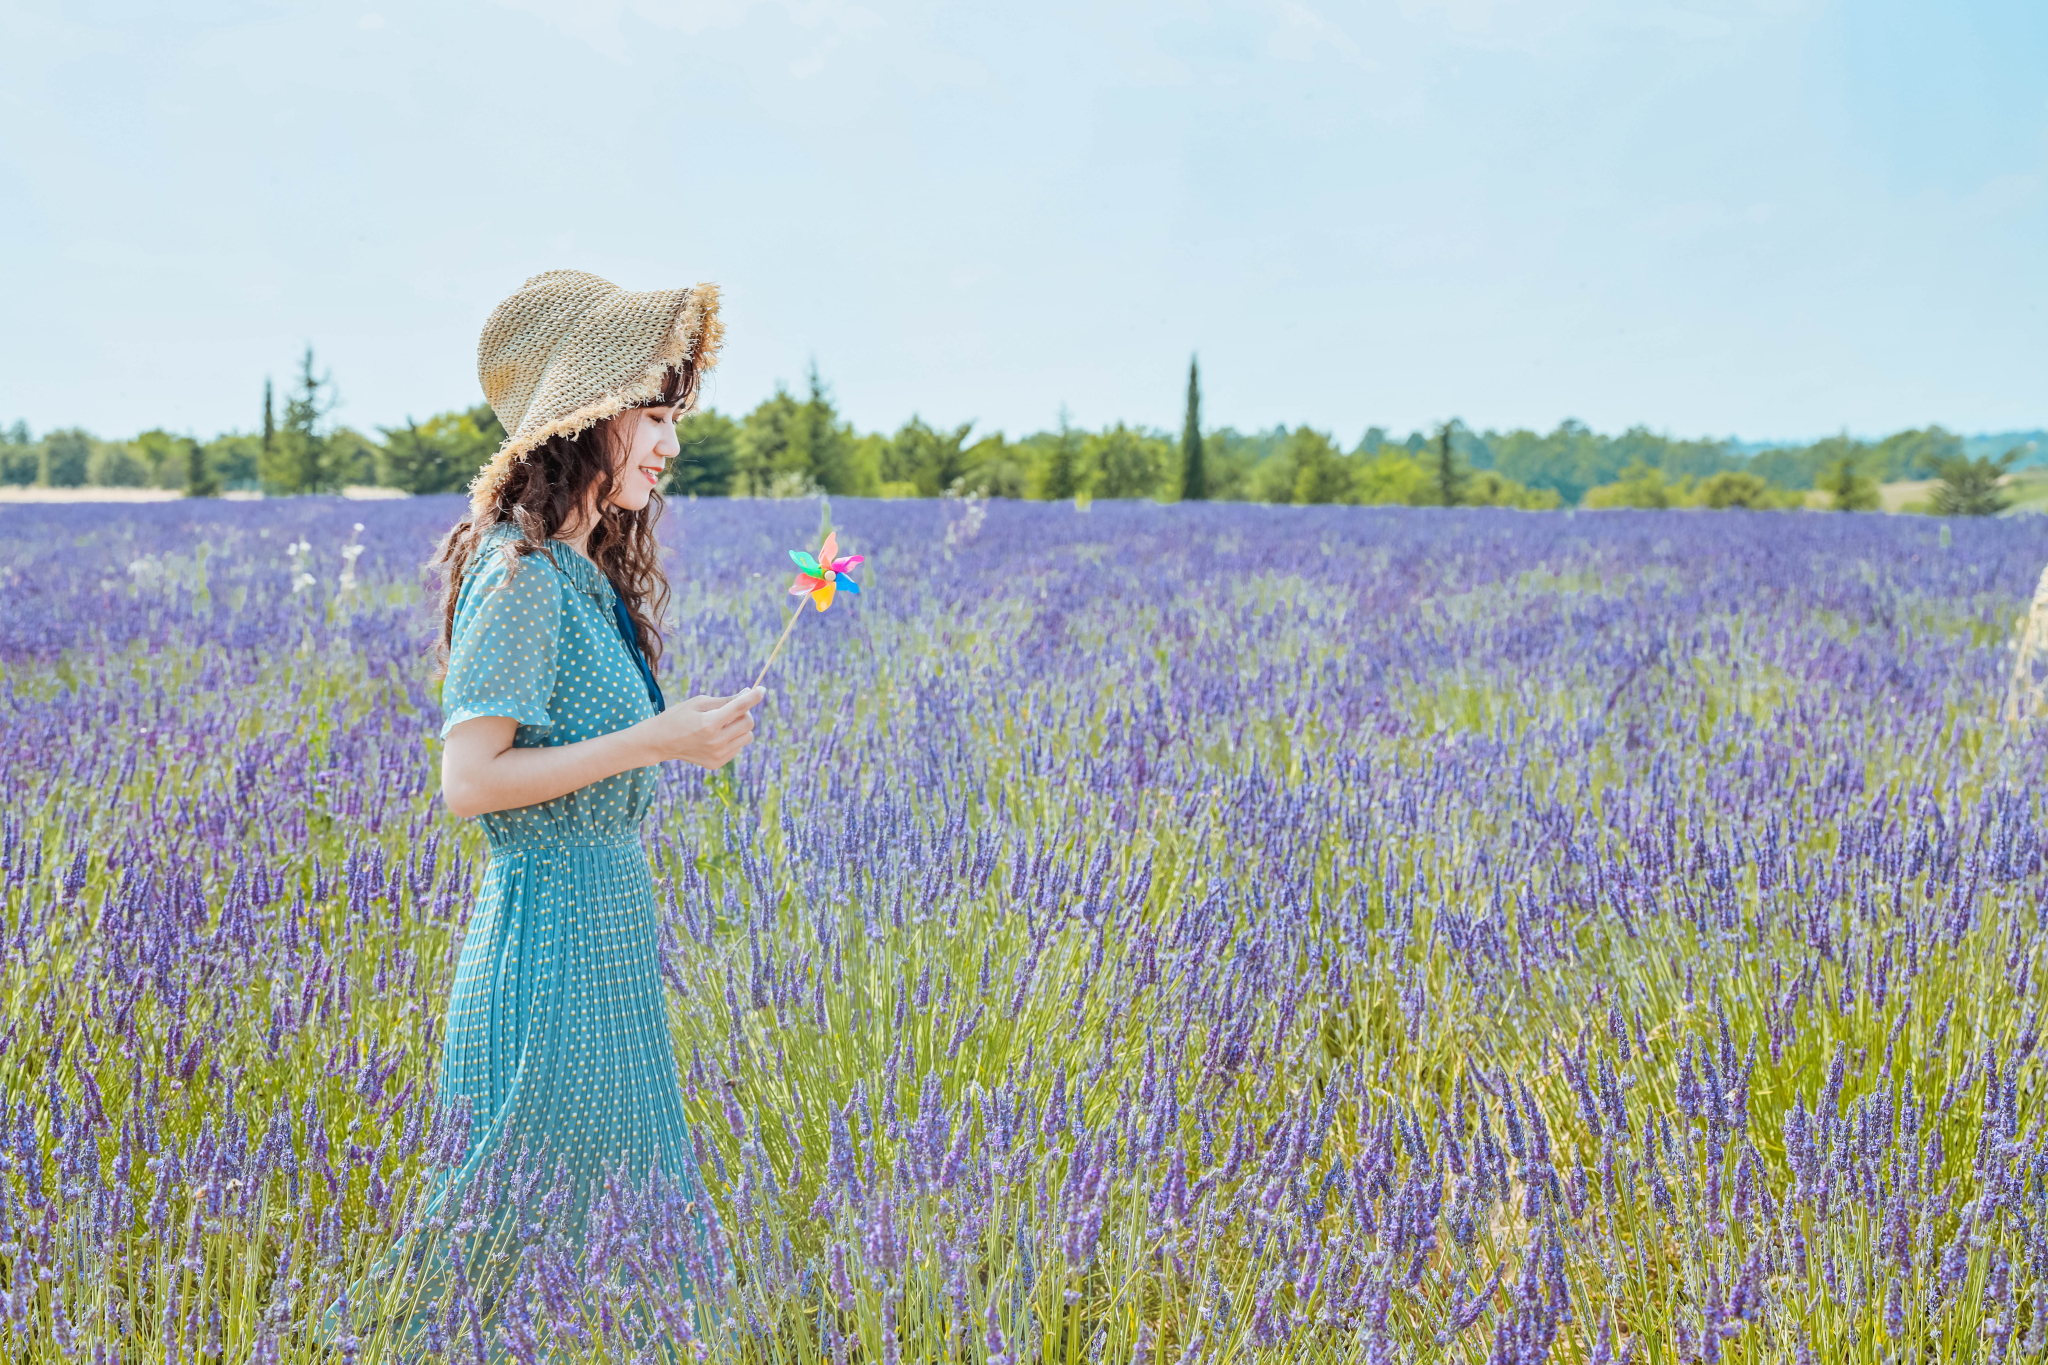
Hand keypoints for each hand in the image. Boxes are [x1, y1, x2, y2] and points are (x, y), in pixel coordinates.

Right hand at [644, 687, 764, 770]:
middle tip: (731, 710)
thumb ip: (726, 700)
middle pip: (748, 723)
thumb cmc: (679, 716)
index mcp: (709, 723)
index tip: (762, 690)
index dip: (753, 697)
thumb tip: (748, 694)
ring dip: (740, 727)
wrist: (660, 742)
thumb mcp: (699, 702)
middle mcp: (715, 741)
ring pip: (747, 737)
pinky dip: (732, 739)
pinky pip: (738, 747)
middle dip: (744, 713)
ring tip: (723, 724)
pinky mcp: (717, 763)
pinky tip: (715, 738)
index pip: (740, 708)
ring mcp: (717, 755)